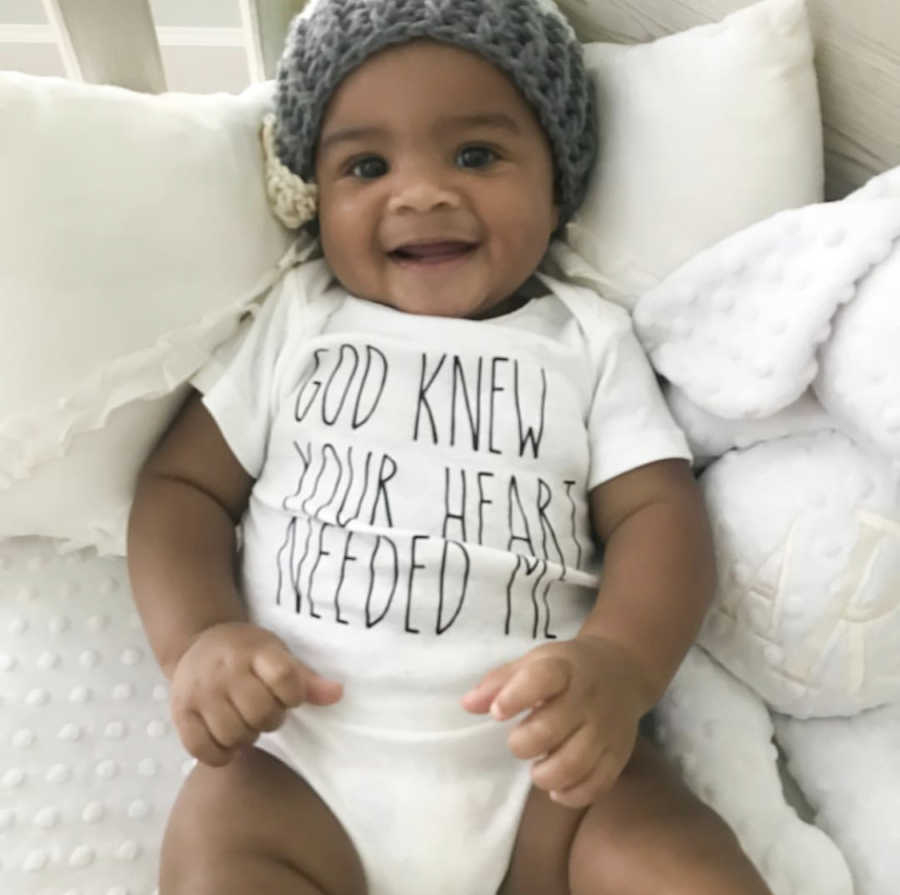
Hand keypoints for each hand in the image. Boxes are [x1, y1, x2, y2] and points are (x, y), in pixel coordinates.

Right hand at [169, 621, 341, 765]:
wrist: (198, 642)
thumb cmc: (247, 652)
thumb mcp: (278, 653)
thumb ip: (306, 679)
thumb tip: (338, 694)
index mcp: (255, 651)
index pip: (285, 678)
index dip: (294, 695)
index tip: (289, 695)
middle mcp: (225, 670)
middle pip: (260, 712)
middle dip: (270, 719)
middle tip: (264, 711)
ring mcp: (200, 692)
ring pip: (233, 735)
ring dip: (246, 736)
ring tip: (245, 722)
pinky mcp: (180, 713)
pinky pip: (203, 750)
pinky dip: (220, 754)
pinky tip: (226, 740)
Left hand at [461, 636, 651, 807]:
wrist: (622, 671)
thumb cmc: (567, 669)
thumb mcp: (535, 661)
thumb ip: (500, 682)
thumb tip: (467, 705)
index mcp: (564, 668)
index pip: (542, 679)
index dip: (515, 697)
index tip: (497, 713)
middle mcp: (587, 698)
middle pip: (551, 730)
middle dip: (523, 744)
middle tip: (518, 743)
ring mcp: (606, 728)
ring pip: (574, 764)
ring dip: (546, 776)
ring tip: (537, 769)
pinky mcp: (619, 754)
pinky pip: (597, 785)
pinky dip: (572, 794)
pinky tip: (558, 788)